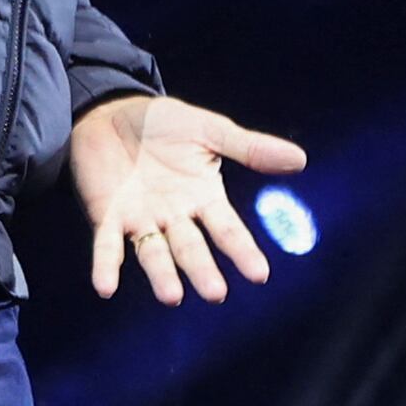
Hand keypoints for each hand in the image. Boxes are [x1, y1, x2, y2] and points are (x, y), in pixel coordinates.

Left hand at [71, 94, 304, 304]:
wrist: (112, 108)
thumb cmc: (163, 123)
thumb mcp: (210, 130)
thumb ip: (250, 148)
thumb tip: (300, 159)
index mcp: (204, 198)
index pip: (228, 231)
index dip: (242, 251)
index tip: (259, 274)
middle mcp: (175, 216)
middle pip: (191, 249)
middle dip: (203, 270)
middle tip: (215, 294)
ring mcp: (140, 219)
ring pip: (153, 253)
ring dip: (161, 275)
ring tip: (171, 296)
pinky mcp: (106, 215)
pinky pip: (106, 245)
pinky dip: (105, 266)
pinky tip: (106, 286)